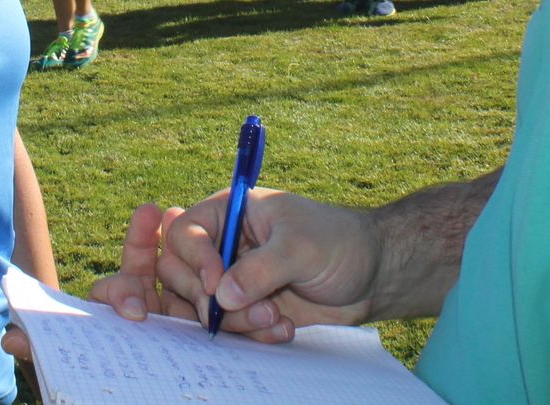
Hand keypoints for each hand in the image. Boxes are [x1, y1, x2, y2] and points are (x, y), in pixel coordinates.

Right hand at [94, 189, 378, 342]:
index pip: (184, 232)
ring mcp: (231, 281)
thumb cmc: (337, 242)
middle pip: (179, 274)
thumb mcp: (301, 247)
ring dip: (233, 322)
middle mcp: (221, 246)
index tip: (216, 284)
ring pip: (199, 308)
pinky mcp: (244, 310)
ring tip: (275, 319)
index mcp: (228, 213)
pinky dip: (250, 335)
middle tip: (254, 308)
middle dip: (212, 298)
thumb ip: (260, 269)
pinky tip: (283, 329)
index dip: (194, 259)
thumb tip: (221, 296)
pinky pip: (226, 330)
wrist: (370, 276)